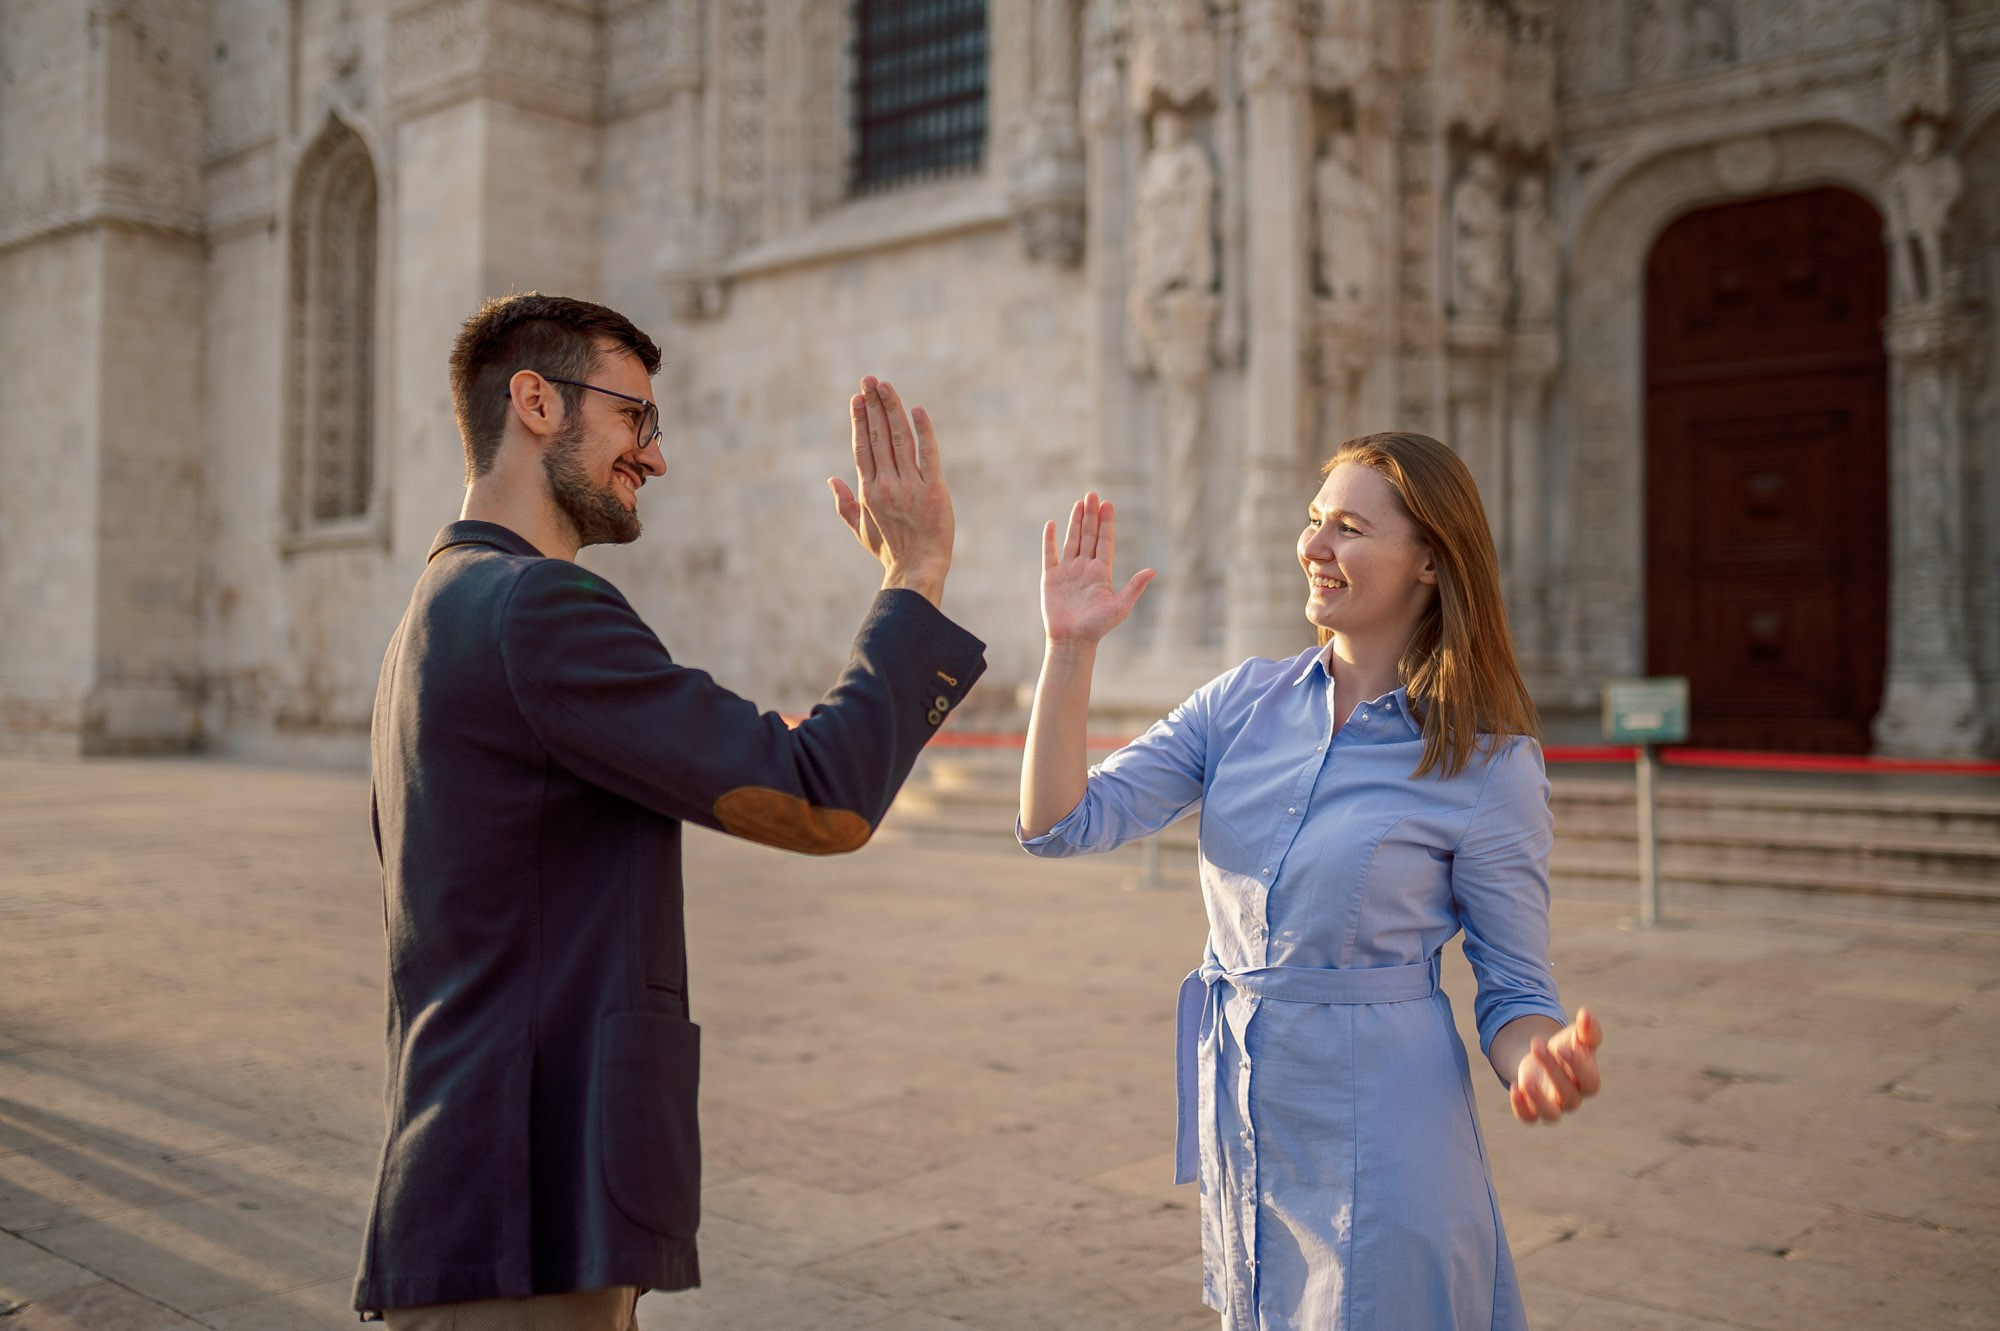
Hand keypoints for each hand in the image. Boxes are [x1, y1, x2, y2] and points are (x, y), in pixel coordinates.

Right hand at [829, 377, 952, 604]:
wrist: (917, 569)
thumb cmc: (890, 551)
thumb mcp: (861, 530)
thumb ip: (845, 504)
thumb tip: (831, 481)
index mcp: (868, 491)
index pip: (862, 447)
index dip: (859, 420)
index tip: (857, 398)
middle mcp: (886, 484)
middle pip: (877, 436)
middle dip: (872, 405)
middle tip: (870, 380)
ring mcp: (910, 486)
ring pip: (899, 439)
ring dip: (892, 410)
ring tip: (886, 386)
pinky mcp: (934, 490)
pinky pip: (928, 454)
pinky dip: (923, 431)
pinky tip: (917, 411)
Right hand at [1042, 492, 1154, 646]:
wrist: (1072, 641)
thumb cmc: (1097, 628)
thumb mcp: (1120, 607)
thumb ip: (1134, 587)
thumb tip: (1153, 571)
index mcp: (1102, 572)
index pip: (1105, 541)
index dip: (1107, 523)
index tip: (1108, 504)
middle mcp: (1085, 568)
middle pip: (1089, 535)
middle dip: (1091, 515)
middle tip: (1092, 494)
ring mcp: (1067, 571)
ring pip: (1072, 540)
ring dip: (1075, 522)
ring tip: (1079, 503)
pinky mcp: (1050, 577)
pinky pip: (1050, 553)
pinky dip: (1050, 539)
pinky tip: (1052, 524)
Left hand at [1510, 1007, 1602, 1125]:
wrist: (1543, 1056)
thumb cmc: (1567, 1046)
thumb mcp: (1577, 1036)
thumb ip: (1587, 1028)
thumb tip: (1585, 1013)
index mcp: (1587, 1081)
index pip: (1589, 1082)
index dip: (1578, 1067)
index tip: (1562, 1046)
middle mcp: (1573, 1098)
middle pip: (1568, 1094)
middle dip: (1552, 1070)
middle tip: (1538, 1045)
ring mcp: (1553, 1106)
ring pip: (1551, 1115)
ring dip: (1539, 1099)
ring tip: (1526, 1081)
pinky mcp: (1533, 1109)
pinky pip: (1529, 1118)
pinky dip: (1522, 1108)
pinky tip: (1515, 1088)